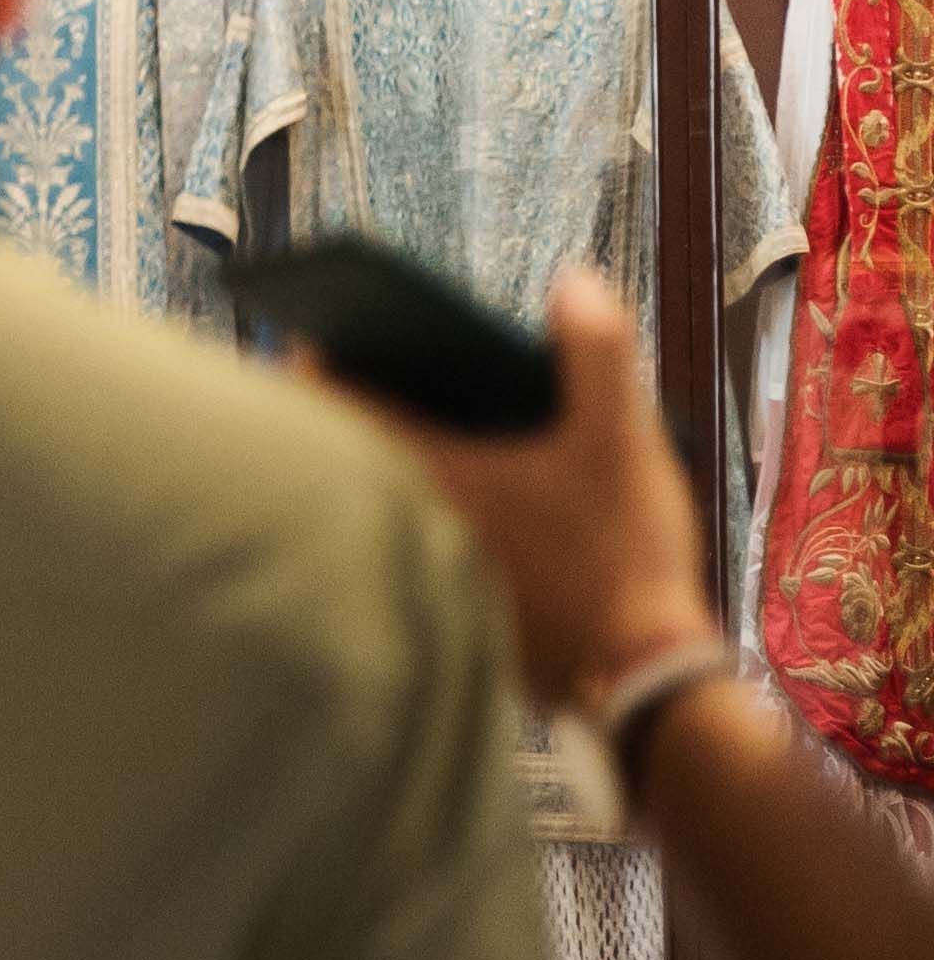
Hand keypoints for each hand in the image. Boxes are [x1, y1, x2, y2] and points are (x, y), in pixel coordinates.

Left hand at [333, 267, 719, 713]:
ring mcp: (419, 563)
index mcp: (427, 471)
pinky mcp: (445, 598)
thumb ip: (598, 352)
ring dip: (395, 455)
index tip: (326, 323)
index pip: (329, 400)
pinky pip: (409, 533)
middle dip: (360, 400)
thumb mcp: (622, 441)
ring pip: (379, 492)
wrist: (639, 679)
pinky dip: (422, 502)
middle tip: (384, 358)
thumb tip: (572, 280)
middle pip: (347, 443)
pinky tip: (474, 486)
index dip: (319, 355)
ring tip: (435, 412)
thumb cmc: (624, 555)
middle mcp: (405, 519)